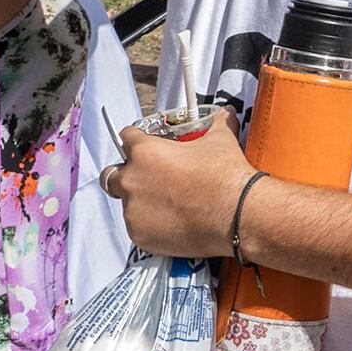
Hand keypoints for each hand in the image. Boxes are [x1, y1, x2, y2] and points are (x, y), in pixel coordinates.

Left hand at [102, 107, 251, 258]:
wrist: (238, 216)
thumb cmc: (226, 177)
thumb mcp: (220, 140)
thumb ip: (216, 123)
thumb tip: (224, 115)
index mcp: (145, 152)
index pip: (125, 137)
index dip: (136, 141)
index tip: (144, 148)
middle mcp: (132, 180)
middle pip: (112, 174)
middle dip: (128, 175)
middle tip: (151, 180)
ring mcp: (133, 210)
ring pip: (127, 204)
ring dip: (141, 202)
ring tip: (170, 206)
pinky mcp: (139, 236)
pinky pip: (137, 227)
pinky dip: (151, 225)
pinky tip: (173, 222)